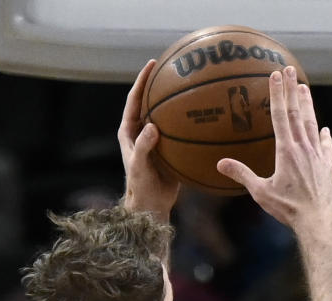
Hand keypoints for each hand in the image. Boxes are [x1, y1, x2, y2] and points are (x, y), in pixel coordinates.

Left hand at [119, 62, 180, 220]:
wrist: (151, 206)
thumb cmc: (141, 187)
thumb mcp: (140, 166)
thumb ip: (145, 146)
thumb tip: (153, 126)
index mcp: (130, 131)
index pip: (134, 99)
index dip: (142, 80)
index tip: (153, 64)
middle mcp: (142, 132)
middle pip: (150, 102)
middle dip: (159, 84)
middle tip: (172, 67)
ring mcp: (156, 140)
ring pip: (165, 116)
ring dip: (175, 102)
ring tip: (189, 86)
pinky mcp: (168, 150)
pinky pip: (178, 132)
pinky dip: (187, 124)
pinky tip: (201, 117)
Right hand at [218, 69, 331, 230]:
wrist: (318, 221)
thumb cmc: (288, 209)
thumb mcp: (261, 193)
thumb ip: (242, 175)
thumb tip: (220, 164)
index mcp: (286, 151)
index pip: (281, 115)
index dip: (277, 94)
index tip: (276, 75)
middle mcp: (303, 148)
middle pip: (297, 113)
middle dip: (293, 90)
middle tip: (291, 70)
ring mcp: (317, 156)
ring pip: (312, 124)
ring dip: (308, 105)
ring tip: (305, 89)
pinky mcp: (327, 167)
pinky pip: (326, 146)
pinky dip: (324, 136)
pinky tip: (324, 129)